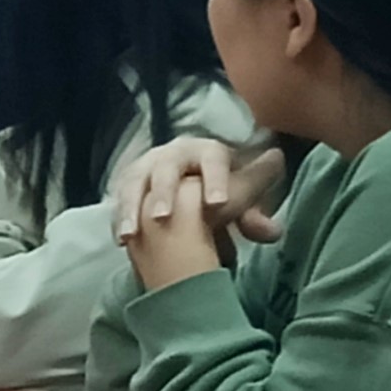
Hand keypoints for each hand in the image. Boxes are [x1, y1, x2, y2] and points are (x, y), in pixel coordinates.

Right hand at [113, 134, 288, 289]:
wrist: (186, 181)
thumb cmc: (217, 188)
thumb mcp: (240, 201)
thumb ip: (253, 219)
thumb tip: (271, 232)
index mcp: (205, 152)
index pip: (213, 159)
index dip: (215, 180)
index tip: (217, 203)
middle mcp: (172, 156)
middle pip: (166, 169)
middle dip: (163, 193)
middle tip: (163, 217)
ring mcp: (146, 168)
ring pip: (135, 184)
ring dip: (132, 209)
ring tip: (130, 234)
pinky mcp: (127, 185)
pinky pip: (120, 202)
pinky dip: (120, 220)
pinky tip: (121, 239)